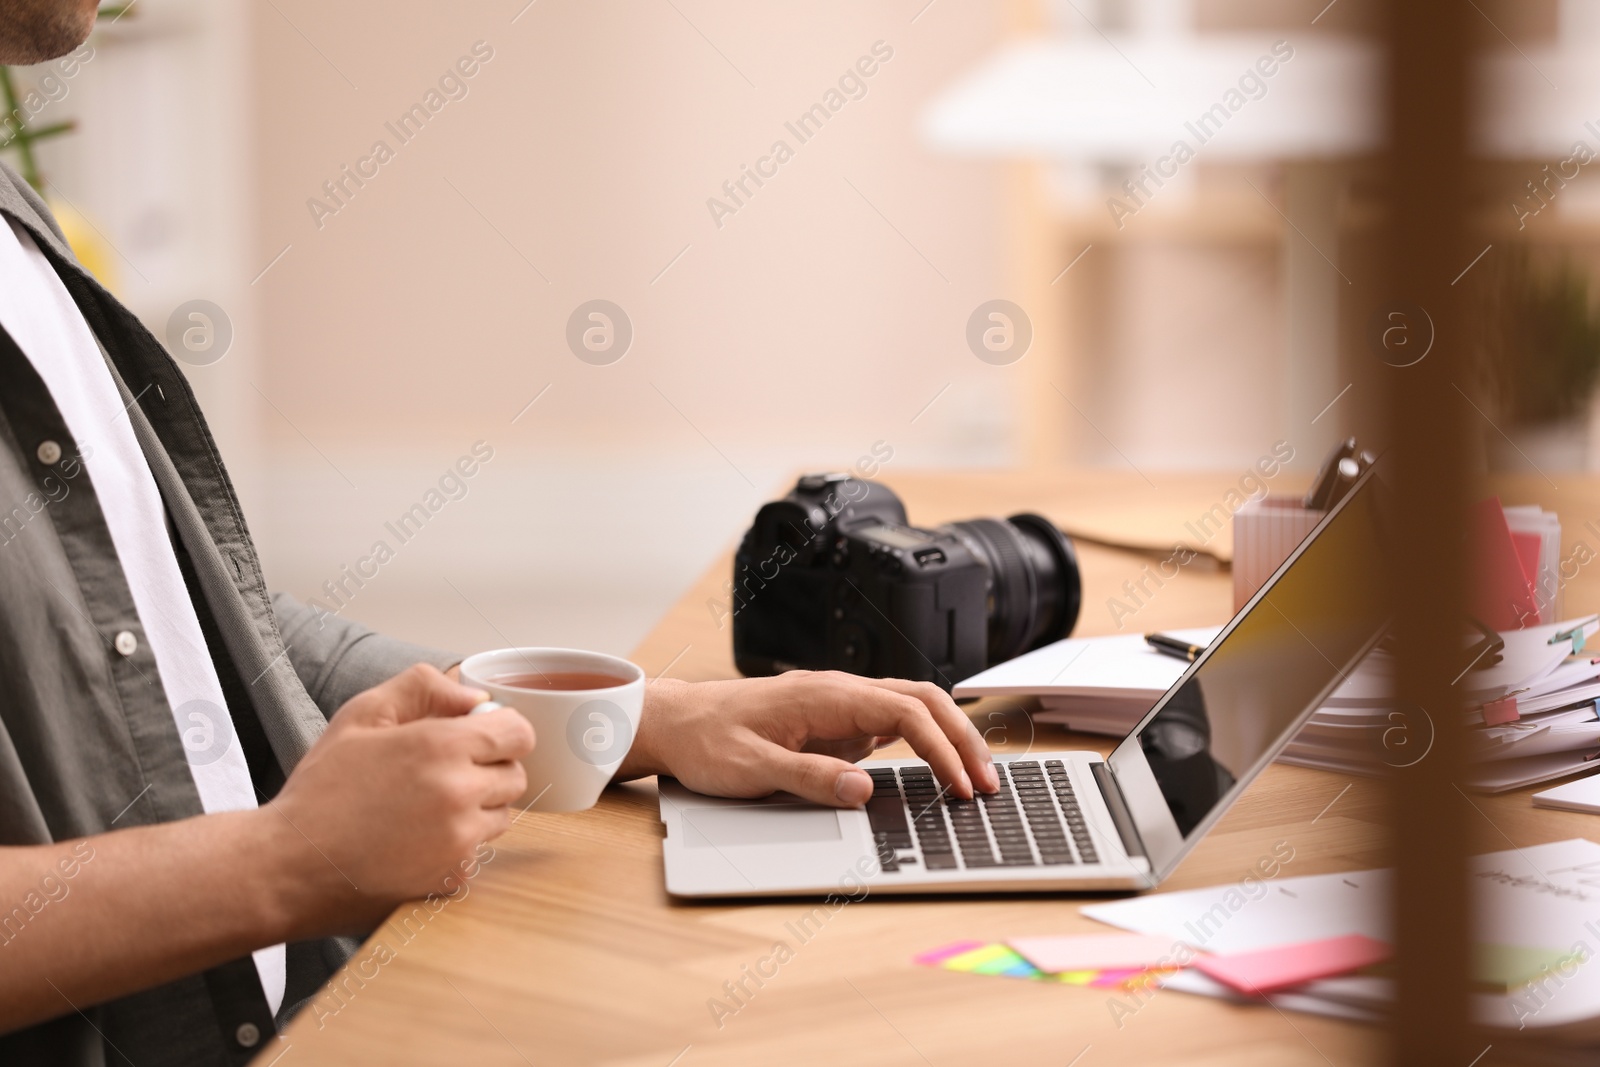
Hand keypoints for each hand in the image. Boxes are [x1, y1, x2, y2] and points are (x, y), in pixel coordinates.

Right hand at [267, 664, 534, 928]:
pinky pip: (479, 854)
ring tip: (424, 810)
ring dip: (477, 811)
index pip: (519, 733)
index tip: (476, 740)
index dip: (500, 733)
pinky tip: (416, 843)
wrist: (288, 864)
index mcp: (443, 746)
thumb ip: (424, 687)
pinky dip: (458, 848)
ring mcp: (460, 841)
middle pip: (515, 776)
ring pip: (502, 817)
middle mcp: (460, 793)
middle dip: (487, 772)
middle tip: (440, 776)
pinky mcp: (453, 879)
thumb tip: (475, 697)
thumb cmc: (322, 789)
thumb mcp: (362, 715)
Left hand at [618, 671, 997, 807]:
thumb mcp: (751, 768)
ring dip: (948, 737)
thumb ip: (808, 778)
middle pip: (923, 700)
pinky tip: (937, 767)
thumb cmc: (707, 741)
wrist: (676, 723)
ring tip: (973, 778)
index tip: (959, 787)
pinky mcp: (836, 720)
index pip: (905, 713)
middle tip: (987, 784)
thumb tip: (863, 790)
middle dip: (962, 739)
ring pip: (913, 706)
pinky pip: (892, 721)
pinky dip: (925, 740)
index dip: (941, 750)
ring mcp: (841, 704)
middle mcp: (840, 691)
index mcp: (826, 695)